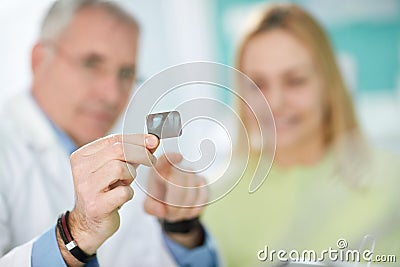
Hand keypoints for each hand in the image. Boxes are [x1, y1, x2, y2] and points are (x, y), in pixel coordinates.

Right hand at [58, 134, 158, 265]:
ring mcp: (86, 188)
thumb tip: (152, 141)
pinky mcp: (96, 205)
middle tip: (151, 160)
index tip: (153, 141)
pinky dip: (128, 193)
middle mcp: (81, 169)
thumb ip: (130, 154)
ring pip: (120, 169)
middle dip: (140, 154)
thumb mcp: (113, 168)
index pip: (114, 140)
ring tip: (125, 183)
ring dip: (130, 175)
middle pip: (118, 151)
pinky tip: (122, 197)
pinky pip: (123, 192)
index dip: (137, 139)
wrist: (88, 224)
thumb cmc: (103, 193)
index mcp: (81, 156)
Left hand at [144, 153, 208, 247]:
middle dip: (174, 204)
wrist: (173, 203)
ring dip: (183, 210)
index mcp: (160, 170)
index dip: (172, 157)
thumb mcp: (150, 204)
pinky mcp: (203, 183)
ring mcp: (192, 175)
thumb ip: (151, 207)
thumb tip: (161, 210)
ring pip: (191, 194)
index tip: (179, 158)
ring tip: (177, 213)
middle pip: (179, 184)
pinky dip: (194, 210)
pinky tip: (187, 210)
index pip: (165, 159)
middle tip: (170, 213)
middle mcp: (178, 169)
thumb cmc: (160, 199)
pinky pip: (202, 199)